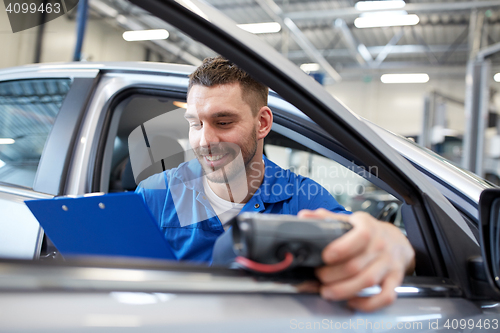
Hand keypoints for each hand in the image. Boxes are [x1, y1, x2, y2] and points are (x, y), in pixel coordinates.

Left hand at [297, 208, 414, 311]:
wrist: (396, 241)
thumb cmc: (368, 232)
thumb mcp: (349, 220)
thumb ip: (326, 218)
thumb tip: (303, 216)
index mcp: (368, 227)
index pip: (360, 236)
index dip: (342, 248)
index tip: (325, 256)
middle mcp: (380, 245)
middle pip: (356, 265)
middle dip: (332, 275)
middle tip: (318, 276)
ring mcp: (388, 264)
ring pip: (368, 281)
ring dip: (344, 290)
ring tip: (327, 291)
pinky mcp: (395, 280)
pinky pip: (385, 296)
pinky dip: (368, 304)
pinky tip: (351, 302)